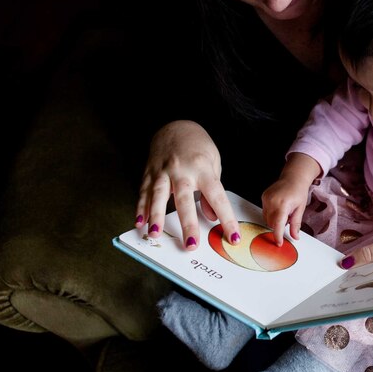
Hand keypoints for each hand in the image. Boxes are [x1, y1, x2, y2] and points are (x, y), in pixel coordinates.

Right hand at [136, 120, 239, 250]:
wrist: (175, 126)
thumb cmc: (198, 147)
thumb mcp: (213, 164)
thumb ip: (211, 191)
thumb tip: (211, 216)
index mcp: (202, 168)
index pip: (217, 197)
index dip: (226, 218)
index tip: (233, 237)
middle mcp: (181, 170)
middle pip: (185, 200)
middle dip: (188, 224)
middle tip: (191, 245)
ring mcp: (162, 171)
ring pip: (158, 196)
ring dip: (156, 216)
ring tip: (155, 234)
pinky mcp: (149, 172)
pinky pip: (144, 192)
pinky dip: (141, 207)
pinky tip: (140, 222)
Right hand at [261, 153, 321, 245]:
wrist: (293, 177)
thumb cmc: (298, 192)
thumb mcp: (300, 209)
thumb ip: (296, 224)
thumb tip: (295, 237)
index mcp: (283, 205)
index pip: (277, 225)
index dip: (278, 236)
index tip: (279, 243)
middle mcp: (272, 201)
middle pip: (271, 223)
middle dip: (279, 226)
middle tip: (288, 217)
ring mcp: (266, 199)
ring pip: (267, 219)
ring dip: (275, 220)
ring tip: (284, 211)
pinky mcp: (263, 197)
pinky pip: (265, 212)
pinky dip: (271, 214)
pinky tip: (279, 207)